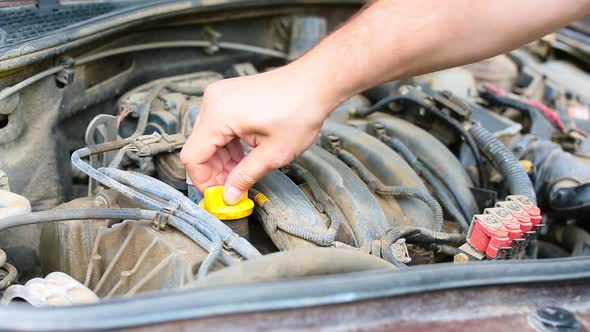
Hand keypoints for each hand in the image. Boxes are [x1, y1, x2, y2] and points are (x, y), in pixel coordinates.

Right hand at [180, 64, 338, 204]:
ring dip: (223, 160)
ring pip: (209, 139)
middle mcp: (213, 102)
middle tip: (233, 189)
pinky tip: (244, 158)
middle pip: (199, 147)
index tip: (218, 196)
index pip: (193, 156)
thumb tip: (229, 196)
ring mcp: (220, 97)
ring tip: (242, 175)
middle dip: (215, 172)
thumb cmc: (300, 110)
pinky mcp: (229, 96)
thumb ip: (246, 176)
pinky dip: (228, 145)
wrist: (315, 84)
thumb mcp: (274, 154)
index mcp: (218, 114)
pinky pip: (219, 127)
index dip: (203, 181)